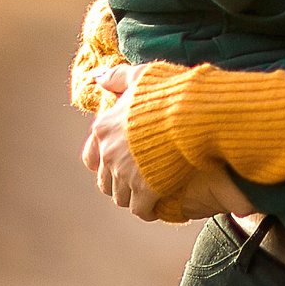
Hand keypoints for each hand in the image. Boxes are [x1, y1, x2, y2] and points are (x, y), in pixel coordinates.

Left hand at [80, 65, 253, 220]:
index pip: (92, 156)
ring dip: (133, 197)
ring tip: (148, 195)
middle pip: (105, 181)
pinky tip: (159, 206)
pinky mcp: (145, 189)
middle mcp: (109, 153)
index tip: (122, 160)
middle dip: (119, 183)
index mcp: (104, 128)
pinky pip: (140, 209)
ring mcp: (125, 173)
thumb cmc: (170, 91)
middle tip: (137, 181)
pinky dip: (149, 209)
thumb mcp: (141, 75)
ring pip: (120, 197)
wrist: (192, 113)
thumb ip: (117, 77)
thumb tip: (96, 78)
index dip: (106, 161)